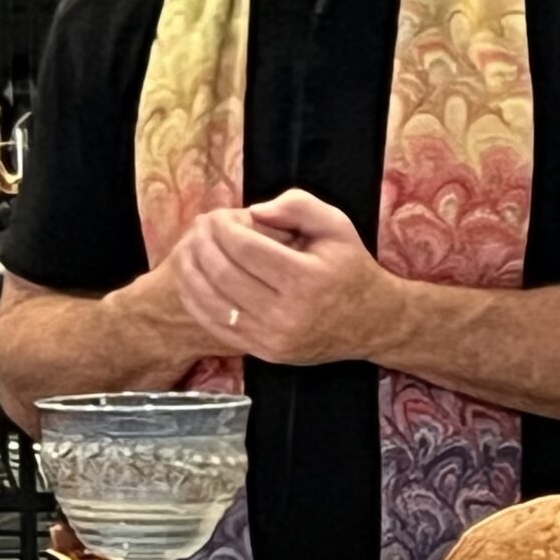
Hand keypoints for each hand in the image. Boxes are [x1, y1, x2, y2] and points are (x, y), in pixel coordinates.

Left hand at [166, 188, 406, 366]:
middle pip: (224, 274)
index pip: (245, 248)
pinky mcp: (265, 353)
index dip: (222, 228)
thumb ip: (298, 206)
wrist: (372, 322)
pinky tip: (191, 281)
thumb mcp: (336, 225)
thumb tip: (254, 212)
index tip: (216, 216)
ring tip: (187, 249)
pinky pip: (218, 327)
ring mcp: (274, 338)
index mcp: (306, 278)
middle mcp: (288, 313)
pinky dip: (197, 302)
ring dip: (192, 272)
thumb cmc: (350, 267)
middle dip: (202, 245)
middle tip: (199, 228)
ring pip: (214, 303)